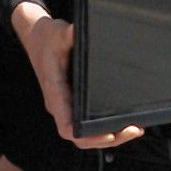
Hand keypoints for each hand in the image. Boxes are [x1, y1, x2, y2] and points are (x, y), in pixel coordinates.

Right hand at [13, 5, 140, 149]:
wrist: (35, 36)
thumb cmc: (46, 37)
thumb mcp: (59, 32)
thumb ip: (70, 34)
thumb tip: (80, 32)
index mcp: (55, 93)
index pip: (68, 127)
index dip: (89, 137)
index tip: (110, 134)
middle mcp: (60, 104)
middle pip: (82, 137)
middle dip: (108, 139)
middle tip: (134, 130)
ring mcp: (66, 105)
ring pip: (86, 133)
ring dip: (109, 136)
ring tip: (135, 129)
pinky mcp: (72, 101)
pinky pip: (87, 122)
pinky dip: (105, 126)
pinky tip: (124, 121)